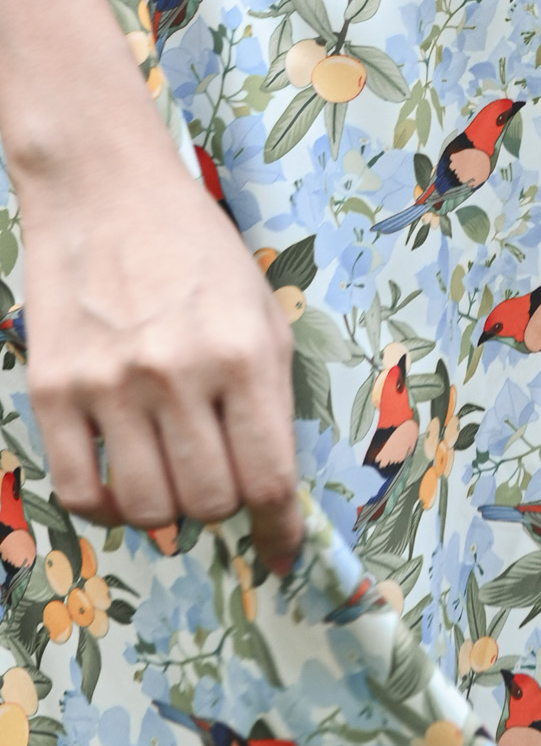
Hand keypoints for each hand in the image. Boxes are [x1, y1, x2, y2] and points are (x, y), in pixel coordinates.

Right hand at [16, 122, 300, 573]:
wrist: (106, 191)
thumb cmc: (197, 250)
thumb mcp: (260, 311)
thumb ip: (267, 397)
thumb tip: (269, 488)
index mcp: (244, 353)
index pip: (269, 477)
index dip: (279, 529)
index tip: (281, 554)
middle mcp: (179, 373)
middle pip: (210, 502)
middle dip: (224, 509)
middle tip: (220, 484)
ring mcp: (110, 385)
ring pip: (150, 509)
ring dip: (170, 514)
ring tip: (174, 481)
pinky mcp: (54, 390)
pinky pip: (79, 492)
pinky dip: (107, 511)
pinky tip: (122, 492)